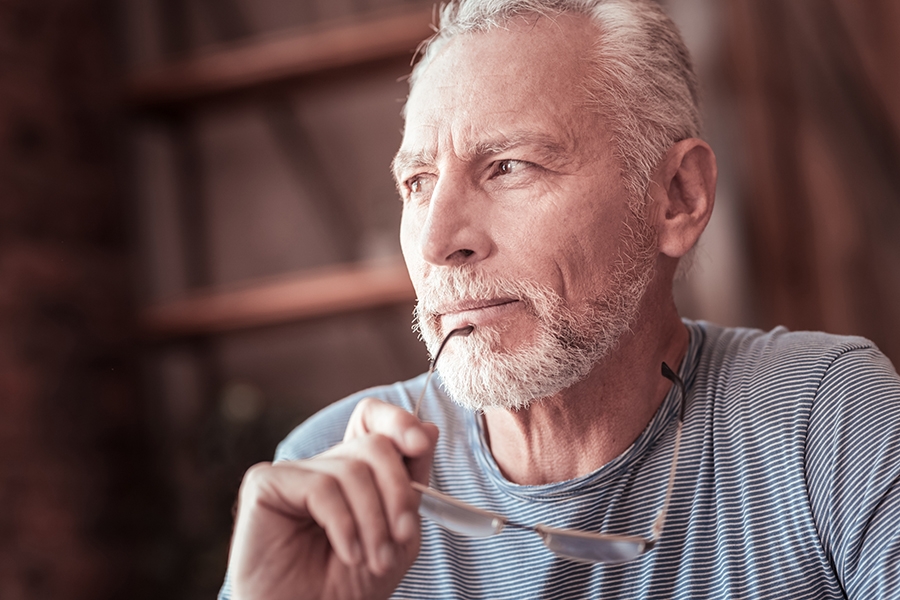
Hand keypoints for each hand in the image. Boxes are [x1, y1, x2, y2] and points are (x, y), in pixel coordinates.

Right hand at [227, 398, 438, 599]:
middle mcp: (322, 466)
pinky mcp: (265, 484)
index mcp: (352, 471)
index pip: (372, 418)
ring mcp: (292, 473)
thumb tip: (428, 429)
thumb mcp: (398, 534)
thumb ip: (411, 483)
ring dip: (374, 520)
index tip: (420, 446)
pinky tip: (349, 552)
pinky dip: (345, 524)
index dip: (398, 421)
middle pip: (373, 444)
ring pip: (352, 469)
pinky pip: (321, 487)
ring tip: (375, 559)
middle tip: (402, 536)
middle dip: (398, 492)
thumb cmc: (348, 586)